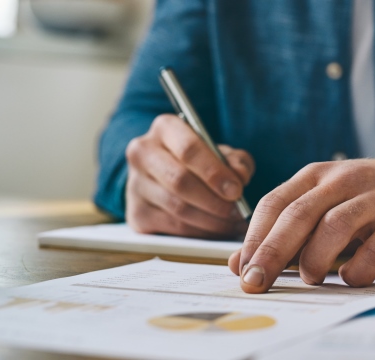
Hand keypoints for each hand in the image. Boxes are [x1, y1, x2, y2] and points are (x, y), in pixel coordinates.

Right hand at [124, 114, 254, 237]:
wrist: (172, 177)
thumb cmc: (202, 161)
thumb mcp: (223, 154)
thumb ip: (236, 161)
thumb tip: (239, 176)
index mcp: (165, 128)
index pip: (189, 149)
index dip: (214, 172)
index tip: (237, 190)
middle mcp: (142, 152)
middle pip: (180, 181)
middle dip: (214, 200)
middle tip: (237, 211)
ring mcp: (135, 184)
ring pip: (177, 207)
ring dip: (211, 220)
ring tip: (233, 223)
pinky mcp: (136, 213)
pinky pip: (172, 227)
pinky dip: (200, 232)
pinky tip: (218, 230)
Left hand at [227, 157, 374, 289]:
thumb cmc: (374, 196)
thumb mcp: (329, 200)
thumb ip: (289, 227)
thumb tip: (242, 262)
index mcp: (318, 176)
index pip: (275, 202)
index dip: (254, 237)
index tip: (241, 269)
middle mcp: (344, 182)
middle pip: (299, 215)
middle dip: (272, 251)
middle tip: (256, 282)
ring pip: (334, 226)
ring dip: (315, 257)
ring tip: (308, 277)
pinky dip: (358, 270)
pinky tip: (351, 278)